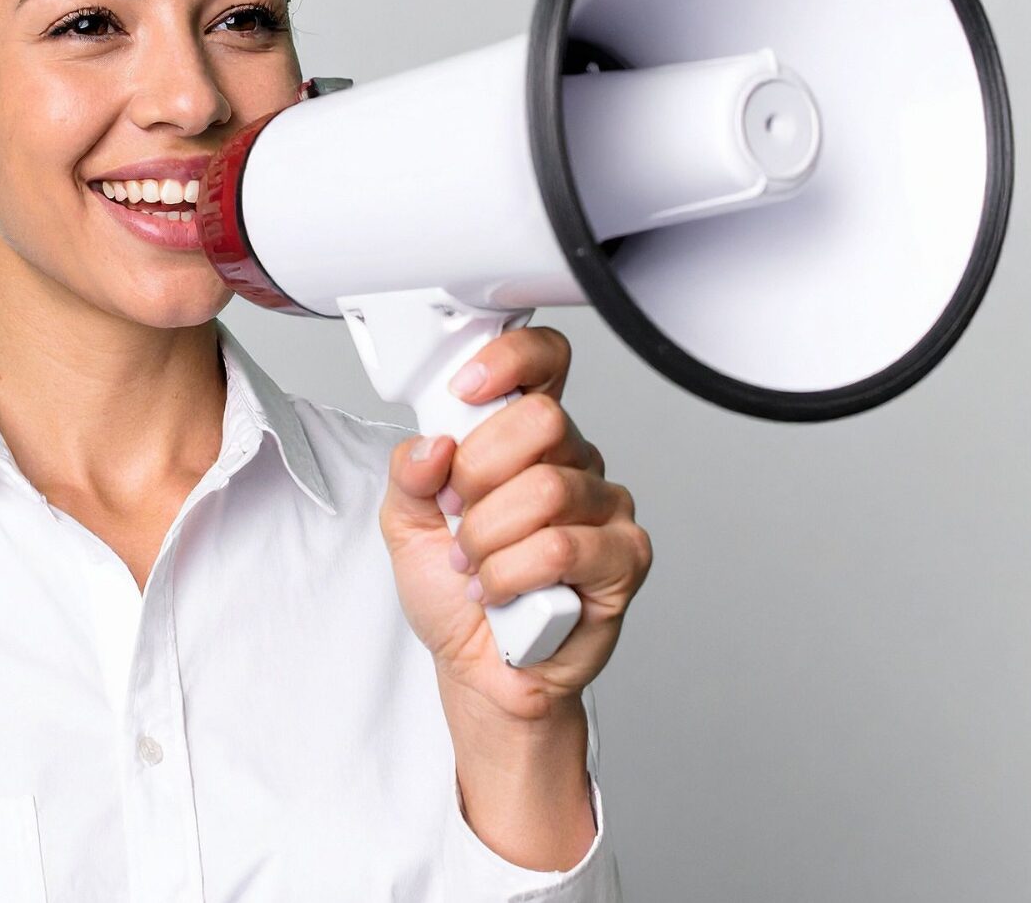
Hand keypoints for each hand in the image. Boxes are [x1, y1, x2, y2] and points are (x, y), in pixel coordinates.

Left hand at [379, 325, 652, 723]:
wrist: (479, 671)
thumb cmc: (455, 594)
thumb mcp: (407, 524)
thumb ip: (410, 474)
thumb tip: (433, 444)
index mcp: (526, 439)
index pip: (544, 362)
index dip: (511, 360)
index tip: (467, 388)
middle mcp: (573, 461)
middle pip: (542, 420)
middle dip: (479, 474)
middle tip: (458, 515)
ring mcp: (605, 507)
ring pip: (546, 490)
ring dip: (487, 539)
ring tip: (474, 566)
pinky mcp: (624, 557)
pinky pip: (562, 547)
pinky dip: (511, 575)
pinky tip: (501, 591)